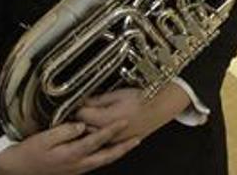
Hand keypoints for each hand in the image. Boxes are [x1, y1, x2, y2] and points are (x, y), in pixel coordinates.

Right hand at [0, 121, 137, 174]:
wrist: (18, 171)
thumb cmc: (29, 153)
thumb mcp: (44, 138)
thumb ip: (64, 131)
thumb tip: (81, 125)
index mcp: (71, 154)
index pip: (97, 140)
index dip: (112, 130)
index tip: (124, 121)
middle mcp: (78, 164)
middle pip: (107, 156)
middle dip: (124, 147)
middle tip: (137, 138)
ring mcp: (77, 169)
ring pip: (103, 161)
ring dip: (118, 152)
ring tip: (130, 143)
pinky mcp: (74, 170)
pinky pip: (96, 163)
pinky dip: (107, 156)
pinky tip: (111, 150)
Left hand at [76, 83, 190, 144]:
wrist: (161, 108)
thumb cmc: (143, 98)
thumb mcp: (117, 94)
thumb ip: (97, 99)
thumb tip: (83, 100)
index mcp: (105, 119)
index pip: (80, 115)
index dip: (76, 106)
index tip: (76, 101)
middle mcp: (109, 134)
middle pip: (84, 128)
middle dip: (80, 118)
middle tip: (79, 107)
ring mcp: (115, 141)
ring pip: (93, 136)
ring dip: (89, 127)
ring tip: (90, 116)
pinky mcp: (121, 143)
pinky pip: (104, 141)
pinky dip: (100, 134)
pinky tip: (102, 126)